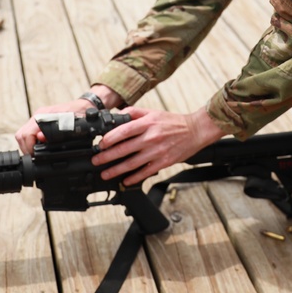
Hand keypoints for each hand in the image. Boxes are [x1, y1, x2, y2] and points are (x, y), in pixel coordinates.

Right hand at [15, 85, 123, 154]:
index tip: (35, 157)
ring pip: (23, 135)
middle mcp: (39, 116)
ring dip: (28, 146)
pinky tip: (39, 149)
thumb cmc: (80, 114)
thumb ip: (56, 132)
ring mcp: (39, 118)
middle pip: (21, 135)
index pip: (26, 134)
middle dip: (27, 149)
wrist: (86, 106)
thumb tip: (41, 138)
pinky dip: (32, 143)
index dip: (29, 148)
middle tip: (35, 158)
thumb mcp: (71, 125)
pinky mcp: (40, 122)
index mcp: (43, 115)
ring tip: (37, 155)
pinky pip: (29, 133)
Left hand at [93, 106, 224, 185]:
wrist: (195, 131)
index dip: (110, 139)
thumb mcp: (153, 112)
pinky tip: (125, 180)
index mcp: (147, 123)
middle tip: (96, 161)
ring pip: (133, 163)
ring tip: (105, 173)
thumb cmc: (173, 122)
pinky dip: (134, 177)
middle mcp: (151, 137)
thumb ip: (135, 112)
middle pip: (124, 149)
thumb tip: (118, 114)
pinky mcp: (164, 162)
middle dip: (107, 157)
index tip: (101, 145)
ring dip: (116, 170)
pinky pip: (146, 172)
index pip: (124, 131)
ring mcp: (157, 151)